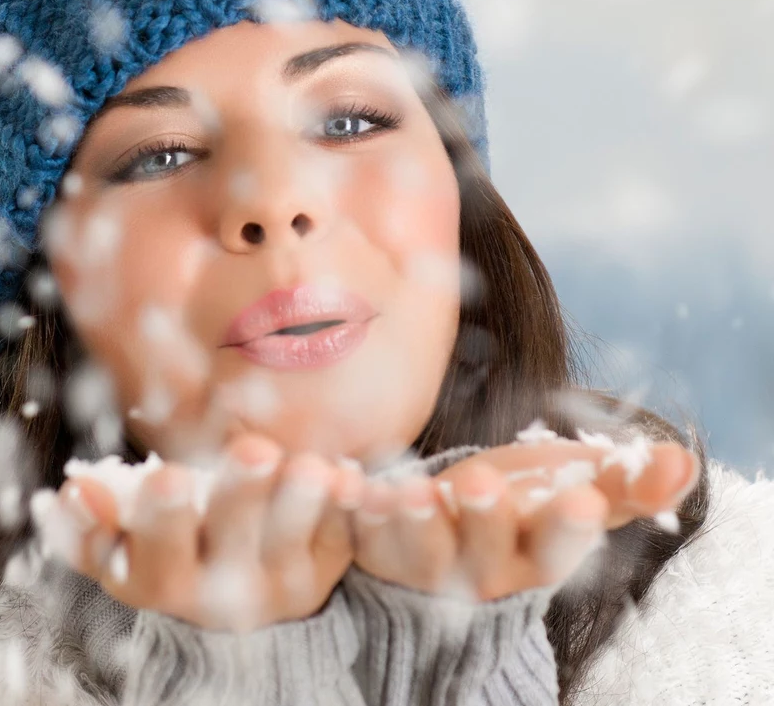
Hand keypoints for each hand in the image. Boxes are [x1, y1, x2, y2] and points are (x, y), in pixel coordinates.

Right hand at [55, 433, 362, 631]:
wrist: (238, 585)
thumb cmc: (171, 543)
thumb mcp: (125, 541)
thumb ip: (96, 520)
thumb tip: (70, 491)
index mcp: (159, 581)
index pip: (153, 558)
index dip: (159, 520)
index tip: (165, 475)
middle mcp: (219, 594)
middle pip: (230, 549)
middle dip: (239, 499)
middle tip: (254, 451)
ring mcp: (278, 584)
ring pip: (291, 546)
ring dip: (302, 505)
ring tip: (312, 469)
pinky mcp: (326, 567)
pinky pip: (340, 536)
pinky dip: (345, 507)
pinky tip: (351, 478)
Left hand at [352, 438, 699, 600]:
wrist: (450, 523)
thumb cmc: (521, 500)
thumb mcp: (570, 486)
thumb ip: (624, 480)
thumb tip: (681, 460)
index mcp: (532, 556)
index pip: (556, 552)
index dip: (569, 530)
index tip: (584, 500)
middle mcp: (478, 571)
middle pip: (482, 557)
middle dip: (484, 521)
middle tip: (482, 482)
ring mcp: (421, 566)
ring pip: (416, 554)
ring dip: (412, 523)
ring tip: (410, 490)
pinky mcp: (371, 549)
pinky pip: (356, 536)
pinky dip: (350, 511)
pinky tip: (348, 481)